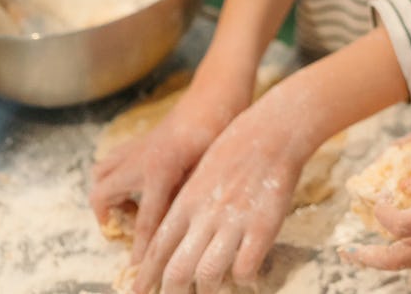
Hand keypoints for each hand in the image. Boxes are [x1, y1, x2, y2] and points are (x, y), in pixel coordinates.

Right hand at [88, 80, 249, 267]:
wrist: (216, 94)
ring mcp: (135, 149)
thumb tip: (180, 226)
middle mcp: (139, 160)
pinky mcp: (138, 142)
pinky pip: (111, 161)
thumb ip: (189, 196)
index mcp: (160, 170)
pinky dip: (115, 176)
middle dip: (109, 218)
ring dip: (109, 195)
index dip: (143, 248)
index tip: (139, 268)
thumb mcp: (209, 167)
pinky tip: (138, 184)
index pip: (146, 221)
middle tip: (131, 227)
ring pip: (100, 176)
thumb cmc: (219, 128)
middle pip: (102, 196)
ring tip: (133, 206)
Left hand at [131, 96, 308, 293]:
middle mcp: (205, 216)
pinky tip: (246, 276)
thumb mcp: (199, 176)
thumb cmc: (235, 150)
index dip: (146, 275)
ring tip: (215, 290)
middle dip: (173, 292)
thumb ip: (187, 208)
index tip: (139, 291)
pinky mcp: (263, 226)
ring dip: (209, 289)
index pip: (157, 248)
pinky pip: (246, 267)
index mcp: (186, 203)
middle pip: (177, 270)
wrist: (271, 131)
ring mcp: (233, 222)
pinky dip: (244, 278)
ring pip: (208, 274)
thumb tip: (178, 240)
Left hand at [340, 158, 410, 269]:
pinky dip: (407, 252)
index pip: (400, 225)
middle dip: (370, 258)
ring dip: (387, 258)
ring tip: (367, 252)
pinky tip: (403, 239)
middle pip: (399, 259)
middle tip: (348, 253)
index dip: (383, 212)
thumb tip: (404, 185)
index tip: (379, 197)